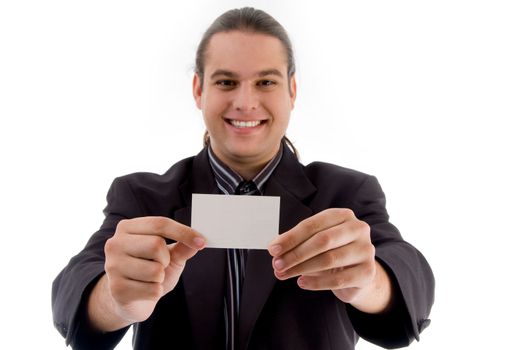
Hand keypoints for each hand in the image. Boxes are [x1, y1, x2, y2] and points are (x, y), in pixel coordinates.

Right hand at [89, 216, 205, 329]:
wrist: (129, 299)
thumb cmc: (149, 271)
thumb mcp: (169, 256)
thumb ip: (183, 247)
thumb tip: (199, 241)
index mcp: (128, 228)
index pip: (160, 223)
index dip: (183, 232)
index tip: (202, 241)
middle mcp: (115, 244)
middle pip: (156, 244)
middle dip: (166, 259)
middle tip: (160, 265)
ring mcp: (113, 266)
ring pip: (155, 270)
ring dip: (160, 278)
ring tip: (150, 279)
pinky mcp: (116, 289)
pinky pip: (152, 290)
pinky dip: (155, 292)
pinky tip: (144, 291)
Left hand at [268, 208, 391, 312]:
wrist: (358, 274)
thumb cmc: (332, 252)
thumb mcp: (314, 243)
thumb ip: (296, 243)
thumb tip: (274, 249)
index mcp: (342, 215)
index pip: (312, 225)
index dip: (290, 238)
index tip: (272, 250)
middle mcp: (358, 229)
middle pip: (322, 240)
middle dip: (296, 254)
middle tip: (277, 265)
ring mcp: (366, 250)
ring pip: (329, 259)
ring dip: (302, 268)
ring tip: (284, 275)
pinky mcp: (368, 272)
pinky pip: (338, 280)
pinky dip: (316, 282)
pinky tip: (302, 282)